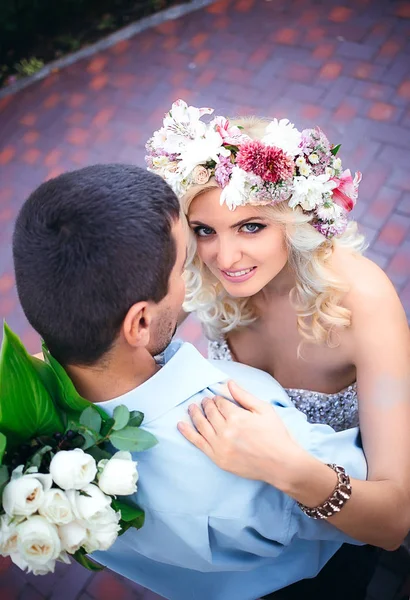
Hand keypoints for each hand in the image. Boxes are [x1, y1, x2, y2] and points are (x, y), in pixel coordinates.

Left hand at [178, 381, 305, 489]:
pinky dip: (187, 432)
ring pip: (201, 425)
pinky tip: (181, 424)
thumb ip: (244, 396)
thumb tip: (229, 383)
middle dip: (206, 404)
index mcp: (237, 416)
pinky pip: (198, 442)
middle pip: (210, 412)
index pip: (220, 403)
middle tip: (204, 401)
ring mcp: (220, 446)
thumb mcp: (264, 410)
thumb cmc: (276, 435)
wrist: (281, 464)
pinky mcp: (218, 458)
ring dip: (195, 414)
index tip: (217, 398)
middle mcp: (226, 431)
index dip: (217, 399)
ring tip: (191, 407)